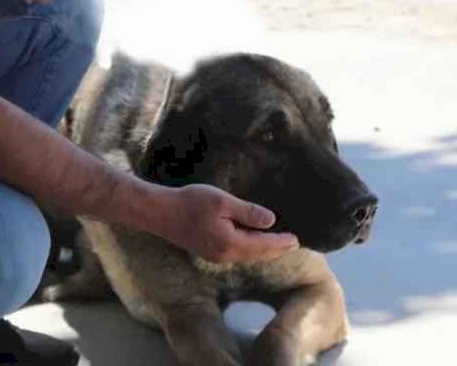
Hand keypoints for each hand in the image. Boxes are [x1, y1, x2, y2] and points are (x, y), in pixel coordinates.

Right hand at [155, 184, 299, 263]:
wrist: (160, 213)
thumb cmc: (190, 202)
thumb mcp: (222, 201)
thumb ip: (247, 212)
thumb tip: (271, 221)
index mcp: (230, 243)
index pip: (263, 245)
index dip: (280, 242)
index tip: (296, 240)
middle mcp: (225, 255)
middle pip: (257, 254)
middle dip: (276, 249)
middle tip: (293, 244)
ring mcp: (215, 256)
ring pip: (247, 255)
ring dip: (264, 251)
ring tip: (278, 245)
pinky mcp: (208, 252)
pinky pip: (237, 253)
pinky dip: (251, 249)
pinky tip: (253, 243)